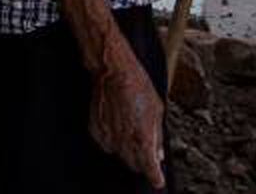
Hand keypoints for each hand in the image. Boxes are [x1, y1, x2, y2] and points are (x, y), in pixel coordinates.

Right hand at [88, 47, 165, 187]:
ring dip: (129, 150)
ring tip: (132, 128)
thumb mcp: (157, 110)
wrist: (113, 73)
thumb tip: (159, 153)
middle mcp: (125, 142)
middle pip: (135, 164)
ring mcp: (109, 138)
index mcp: (143, 137)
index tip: (158, 181)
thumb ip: (158, 136)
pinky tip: (118, 125)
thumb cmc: (138, 86)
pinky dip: (114, 141)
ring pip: (121, 156)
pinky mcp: (96, 133)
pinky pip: (108, 145)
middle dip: (142, 160)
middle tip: (147, 149)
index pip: (149, 168)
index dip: (155, 177)